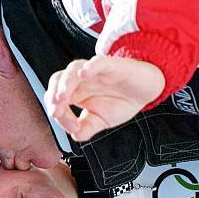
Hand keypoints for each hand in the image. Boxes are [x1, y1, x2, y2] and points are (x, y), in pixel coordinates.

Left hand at [45, 55, 164, 141]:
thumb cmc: (122, 100)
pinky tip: (84, 74)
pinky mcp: (112, 65)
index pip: (56, 99)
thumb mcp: (103, 121)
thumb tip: (75, 135)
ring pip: (73, 69)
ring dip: (65, 83)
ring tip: (63, 97)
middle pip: (58, 79)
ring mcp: (95, 72)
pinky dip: (90, 67)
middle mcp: (82, 80)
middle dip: (53, 95)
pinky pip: (98, 62)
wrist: (146, 90)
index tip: (72, 127)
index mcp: (76, 93)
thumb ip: (87, 128)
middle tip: (56, 111)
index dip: (59, 114)